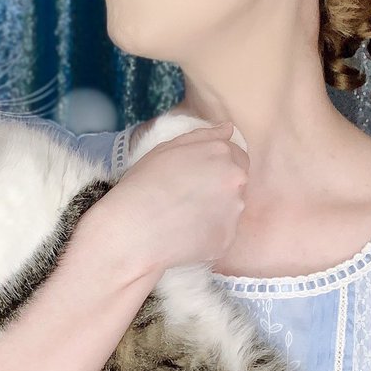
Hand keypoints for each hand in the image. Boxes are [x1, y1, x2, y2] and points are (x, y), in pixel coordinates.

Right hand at [103, 122, 249, 274]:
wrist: (133, 228)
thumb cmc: (144, 184)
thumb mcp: (167, 148)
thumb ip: (203, 136)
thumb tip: (228, 129)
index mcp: (222, 154)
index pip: (237, 156)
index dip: (216, 166)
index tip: (195, 177)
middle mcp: (235, 181)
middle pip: (236, 183)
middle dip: (218, 188)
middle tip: (186, 198)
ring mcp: (233, 212)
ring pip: (230, 210)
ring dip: (213, 212)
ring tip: (182, 218)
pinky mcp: (226, 240)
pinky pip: (221, 235)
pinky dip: (206, 236)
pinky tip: (183, 234)